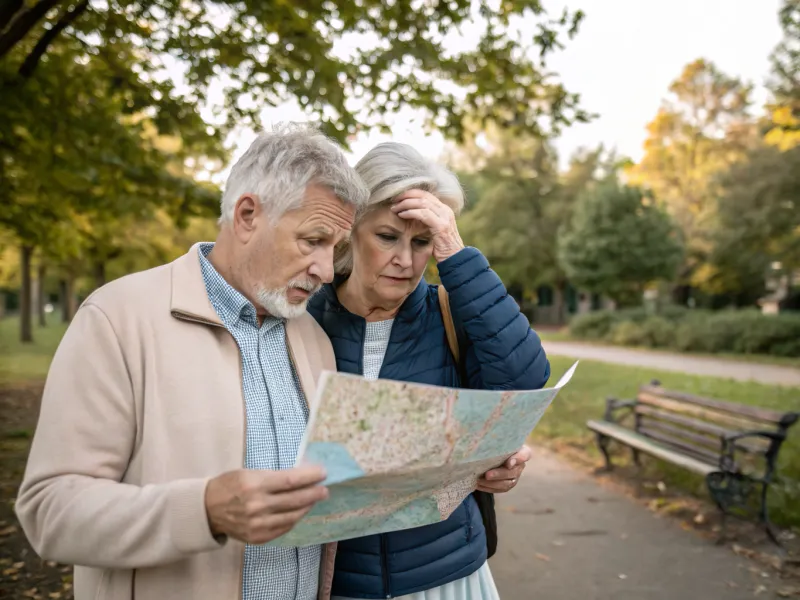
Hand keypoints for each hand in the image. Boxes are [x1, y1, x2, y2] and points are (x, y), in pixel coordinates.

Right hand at [204, 466, 327, 544]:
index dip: (310, 477)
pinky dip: (294, 520)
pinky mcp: (258, 538)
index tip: (323, 473)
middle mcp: (257, 506)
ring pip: (292, 517)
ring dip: (306, 507)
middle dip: (313, 493)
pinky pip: (283, 529)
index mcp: (255, 485)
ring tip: (314, 500)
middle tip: (324, 489)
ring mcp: (258, 525)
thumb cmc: (229, 486)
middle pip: (295, 500)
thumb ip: (274, 477)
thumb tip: (301, 476)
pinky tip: (299, 512)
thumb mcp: (249, 473)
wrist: (207, 510)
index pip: (290, 481)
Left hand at [391, 189, 464, 261]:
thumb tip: (412, 215)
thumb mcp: (434, 231)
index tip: (398, 198)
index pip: (426, 194)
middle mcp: (445, 210)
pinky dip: (410, 212)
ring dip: (406, 204)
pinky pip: (423, 214)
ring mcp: (445, 217)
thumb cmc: (442, 248)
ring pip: (422, 202)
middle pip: (423, 195)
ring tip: (395, 208)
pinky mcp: (441, 226)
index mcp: (444, 210)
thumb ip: (427, 220)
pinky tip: (401, 215)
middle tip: (393, 200)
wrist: (455, 259)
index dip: (411, 193)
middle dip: (406, 196)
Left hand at [476, 445, 531, 492]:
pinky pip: (499, 489)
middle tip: (487, 475)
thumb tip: (485, 442)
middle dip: (499, 475)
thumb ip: (496, 442)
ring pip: (506, 484)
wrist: (492, 452)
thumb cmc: (496, 443)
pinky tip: (478, 485)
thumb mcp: (497, 440)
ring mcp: (514, 477)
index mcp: (522, 451)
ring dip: (492, 483)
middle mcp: (520, 465)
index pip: (525, 454)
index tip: (508, 463)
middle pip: (512, 472)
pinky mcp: (507, 485)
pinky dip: (488, 488)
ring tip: (479, 480)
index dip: (518, 459)